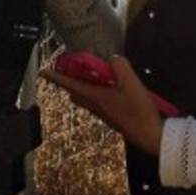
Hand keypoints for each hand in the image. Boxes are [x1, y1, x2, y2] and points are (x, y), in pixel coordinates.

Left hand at [41, 55, 164, 156]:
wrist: (151, 135)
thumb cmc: (139, 111)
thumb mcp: (131, 83)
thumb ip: (120, 66)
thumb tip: (113, 59)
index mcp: (96, 97)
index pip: (71, 85)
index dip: (57, 77)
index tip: (44, 72)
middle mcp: (97, 107)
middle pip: (76, 94)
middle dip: (71, 82)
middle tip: (72, 71)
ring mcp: (105, 114)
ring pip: (87, 100)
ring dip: (86, 88)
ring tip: (95, 76)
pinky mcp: (114, 118)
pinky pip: (99, 103)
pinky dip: (99, 93)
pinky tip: (113, 89)